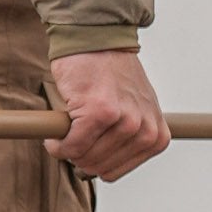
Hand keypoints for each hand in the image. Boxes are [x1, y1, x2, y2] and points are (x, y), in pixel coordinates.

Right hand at [45, 50, 169, 181]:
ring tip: (68, 125)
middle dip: (78, 154)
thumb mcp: (134, 111)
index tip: (85, 142)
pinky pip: (71, 146)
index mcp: (155, 136)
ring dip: (66, 147)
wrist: (96, 40)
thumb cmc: (109, 74)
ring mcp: (125, 121)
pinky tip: (56, 130)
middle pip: (98, 168)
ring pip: (84, 158)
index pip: (114, 171)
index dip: (91, 160)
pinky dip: (56, 143)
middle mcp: (144, 130)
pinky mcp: (101, 113)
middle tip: (73, 133)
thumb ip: (127, 141)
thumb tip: (98, 168)